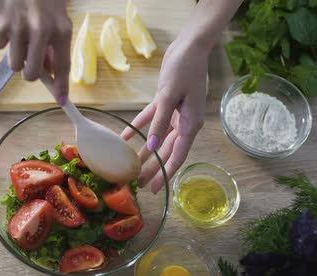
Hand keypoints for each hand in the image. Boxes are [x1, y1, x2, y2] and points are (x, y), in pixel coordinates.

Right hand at [0, 0, 71, 102]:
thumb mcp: (56, 15)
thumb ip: (54, 44)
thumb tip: (51, 72)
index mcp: (61, 29)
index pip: (63, 66)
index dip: (61, 86)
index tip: (62, 101)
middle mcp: (41, 31)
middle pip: (32, 73)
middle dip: (29, 72)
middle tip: (28, 60)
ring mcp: (19, 28)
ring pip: (14, 65)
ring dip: (14, 56)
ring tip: (18, 36)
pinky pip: (0, 47)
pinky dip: (2, 39)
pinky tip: (7, 22)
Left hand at [122, 36, 208, 192]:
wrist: (189, 46)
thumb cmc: (184, 69)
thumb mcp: (170, 95)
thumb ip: (160, 121)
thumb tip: (153, 146)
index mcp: (191, 124)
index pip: (178, 156)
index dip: (165, 173)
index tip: (154, 188)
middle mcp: (184, 122)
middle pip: (167, 151)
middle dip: (153, 167)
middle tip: (138, 183)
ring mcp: (176, 112)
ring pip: (158, 138)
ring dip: (145, 151)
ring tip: (132, 166)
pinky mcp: (166, 101)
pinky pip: (151, 119)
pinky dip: (139, 128)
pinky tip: (126, 138)